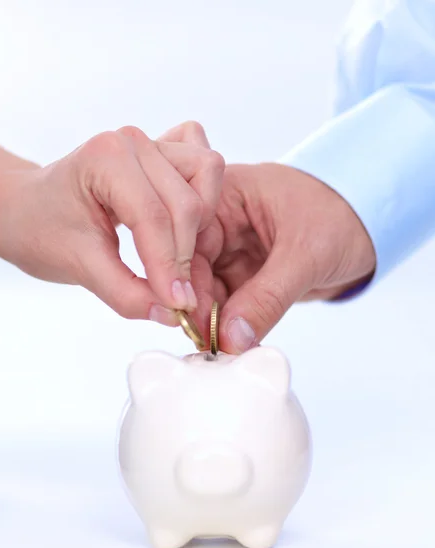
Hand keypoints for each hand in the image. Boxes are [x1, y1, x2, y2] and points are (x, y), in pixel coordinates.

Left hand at [0, 124, 223, 321]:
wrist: (25, 209)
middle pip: (188, 203)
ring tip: (176, 258)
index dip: (170, 267)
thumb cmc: (40, 229)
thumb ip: (126, 293)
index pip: (154, 218)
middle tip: (177, 295)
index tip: (179, 306)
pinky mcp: (164, 151)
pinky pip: (204, 168)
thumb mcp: (78, 267)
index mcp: (105, 158)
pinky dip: (204, 196)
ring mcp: (152, 142)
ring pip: (206, 179)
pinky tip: (183, 225)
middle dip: (185, 255)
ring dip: (199, 226)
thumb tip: (172, 314)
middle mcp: (133, 142)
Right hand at [189, 163, 376, 352]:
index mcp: (225, 195)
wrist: (369, 225)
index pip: (188, 237)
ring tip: (221, 348)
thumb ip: (267, 297)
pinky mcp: (243, 273)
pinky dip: (229, 324)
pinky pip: (226, 303)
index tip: (189, 316)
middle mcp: (220, 221)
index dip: (183, 278)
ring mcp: (230, 249)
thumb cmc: (342, 215)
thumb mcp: (305, 254)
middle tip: (207, 341)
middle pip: (190, 267)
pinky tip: (233, 343)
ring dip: (212, 320)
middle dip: (197, 306)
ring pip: (205, 290)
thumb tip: (231, 338)